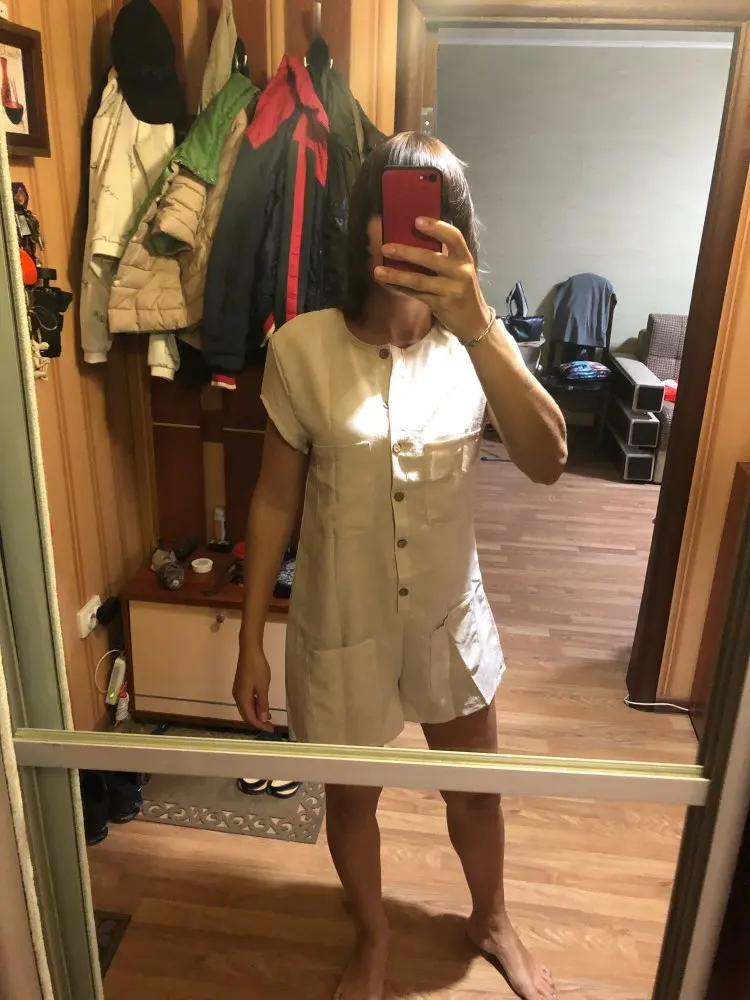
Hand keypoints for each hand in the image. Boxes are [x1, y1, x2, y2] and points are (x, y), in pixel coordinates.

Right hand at [233, 646, 273, 731]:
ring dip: (256, 714)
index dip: (260, 725)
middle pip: (246, 715)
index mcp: (242, 699)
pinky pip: (246, 701)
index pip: (251, 718)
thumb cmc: (257, 668)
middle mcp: (237, 697)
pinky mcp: (240, 686)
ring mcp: (238, 691)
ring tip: (268, 718)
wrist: (250, 651)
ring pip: (246, 708)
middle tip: (270, 726)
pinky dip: (254, 706)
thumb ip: (263, 704)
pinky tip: (262, 706)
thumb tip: (263, 719)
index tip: (271, 730)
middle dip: (258, 722)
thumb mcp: (263, 687)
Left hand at [374, 218, 492, 343]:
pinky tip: (388, 284)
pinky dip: (401, 289)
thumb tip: (411, 240)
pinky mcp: (442, 305)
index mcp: (465, 258)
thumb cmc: (461, 290)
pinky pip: (417, 294)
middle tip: (385, 248)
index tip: (417, 221)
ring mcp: (452, 290)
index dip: (436, 227)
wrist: (474, 321)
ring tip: (378, 271)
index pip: (454, 237)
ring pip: (419, 280)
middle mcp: (460, 272)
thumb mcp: (459, 270)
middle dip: (406, 253)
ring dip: (396, 275)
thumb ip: (444, 257)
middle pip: (430, 258)